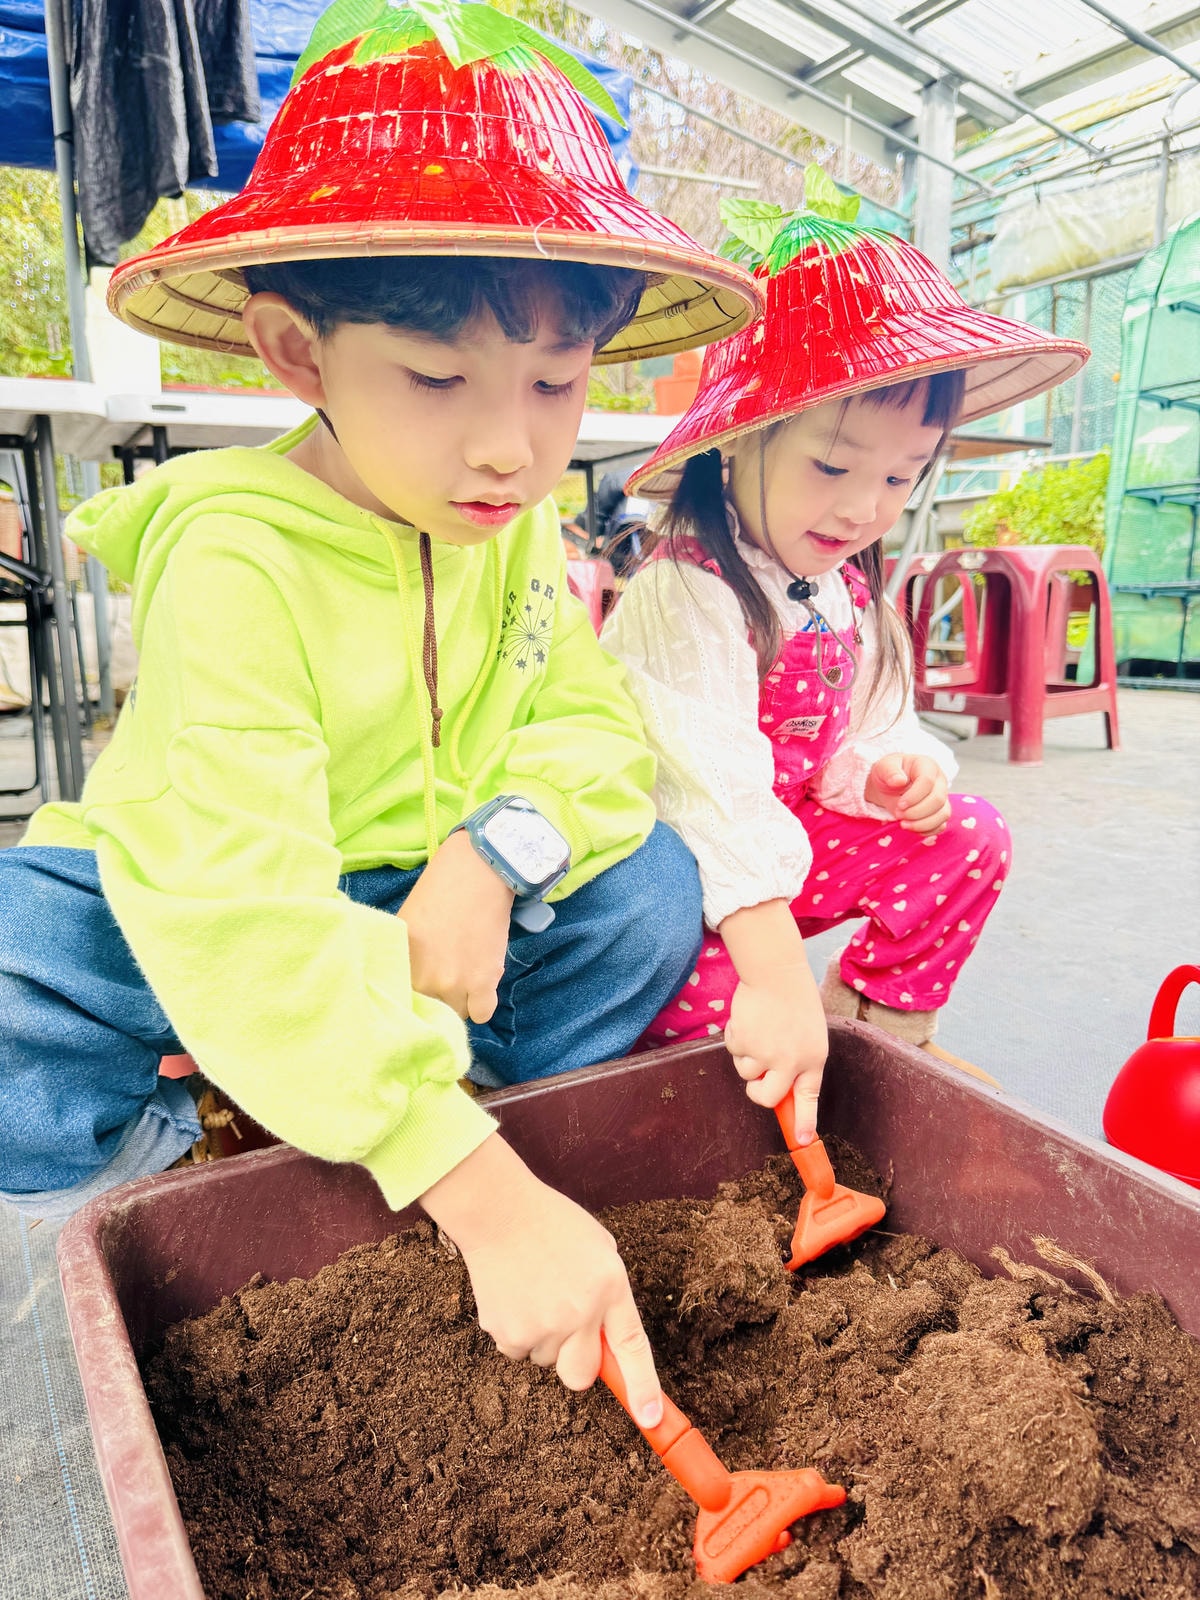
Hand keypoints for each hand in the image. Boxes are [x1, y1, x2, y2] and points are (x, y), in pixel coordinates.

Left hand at [396, 829, 512, 1022]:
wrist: (478, 872)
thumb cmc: (439, 892)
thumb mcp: (406, 924)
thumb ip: (404, 959)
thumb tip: (401, 986)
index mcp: (402, 963)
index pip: (401, 1003)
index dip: (411, 999)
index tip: (419, 993)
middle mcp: (425, 979)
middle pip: (428, 1013)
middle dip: (435, 1001)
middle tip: (443, 982)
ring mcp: (455, 983)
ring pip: (455, 1015)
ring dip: (459, 1002)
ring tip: (463, 980)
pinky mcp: (484, 982)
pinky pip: (481, 1014)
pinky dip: (481, 1004)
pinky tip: (480, 986)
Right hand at [420, 1134, 662, 1424]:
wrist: (499, 1211)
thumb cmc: (552, 1224)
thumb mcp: (598, 1250)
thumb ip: (608, 1295)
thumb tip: (605, 1339)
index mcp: (609, 1287)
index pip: (632, 1349)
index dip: (643, 1388)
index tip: (650, 1418)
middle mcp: (580, 1313)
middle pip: (581, 1376)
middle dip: (575, 1363)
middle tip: (564, 1329)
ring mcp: (542, 1326)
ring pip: (546, 1359)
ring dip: (543, 1337)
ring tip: (533, 1291)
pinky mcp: (508, 1332)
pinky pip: (516, 1349)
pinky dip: (515, 1330)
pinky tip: (513, 1295)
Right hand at [725, 962, 827, 1144]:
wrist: (775, 972)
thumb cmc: (794, 1001)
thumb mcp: (809, 1035)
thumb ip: (798, 1063)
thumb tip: (780, 1091)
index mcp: (813, 1059)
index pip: (808, 1098)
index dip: (803, 1122)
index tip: (801, 1141)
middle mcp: (790, 1061)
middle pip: (766, 1098)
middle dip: (757, 1092)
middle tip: (758, 1079)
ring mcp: (765, 1053)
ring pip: (746, 1072)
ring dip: (747, 1056)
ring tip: (760, 1029)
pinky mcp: (743, 1041)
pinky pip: (733, 1051)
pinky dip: (736, 1038)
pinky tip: (749, 1020)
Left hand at [864, 752, 950, 833]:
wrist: (890, 785)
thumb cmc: (888, 773)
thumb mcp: (884, 767)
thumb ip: (890, 771)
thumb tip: (899, 780)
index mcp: (927, 766)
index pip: (927, 782)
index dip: (914, 797)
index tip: (899, 805)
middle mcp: (939, 781)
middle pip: (938, 800)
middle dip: (916, 812)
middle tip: (898, 814)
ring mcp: (942, 797)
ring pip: (943, 814)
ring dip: (922, 824)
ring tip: (903, 824)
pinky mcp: (940, 812)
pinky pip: (941, 825)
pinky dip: (926, 830)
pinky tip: (911, 827)